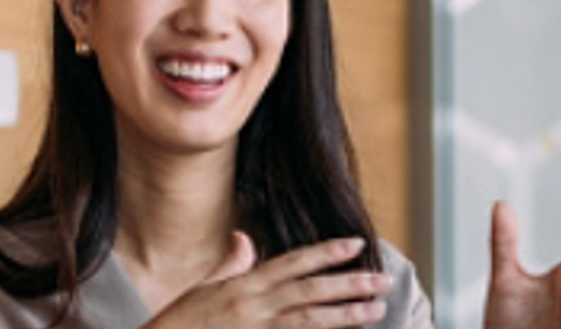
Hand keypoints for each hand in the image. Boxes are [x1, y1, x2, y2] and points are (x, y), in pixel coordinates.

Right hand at [142, 233, 392, 328]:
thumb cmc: (179, 322)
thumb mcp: (203, 287)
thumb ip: (230, 263)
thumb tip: (244, 239)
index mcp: (244, 285)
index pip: (293, 262)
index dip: (326, 252)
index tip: (355, 245)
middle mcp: (254, 307)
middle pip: (311, 291)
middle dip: (349, 284)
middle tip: (381, 280)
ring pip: (310, 321)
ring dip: (346, 315)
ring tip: (375, 309)